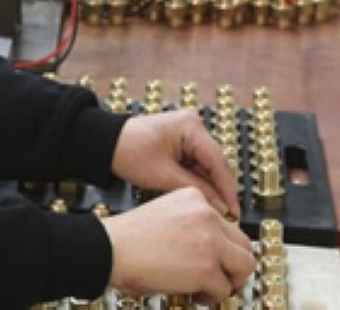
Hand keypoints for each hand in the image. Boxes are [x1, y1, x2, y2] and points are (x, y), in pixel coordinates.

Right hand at [103, 187, 255, 302]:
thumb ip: (193, 226)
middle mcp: (206, 214)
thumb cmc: (129, 238)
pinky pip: (224, 289)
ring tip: (211, 289)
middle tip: (222, 279)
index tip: (215, 259)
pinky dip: (212, 297)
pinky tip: (196, 295)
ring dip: (230, 282)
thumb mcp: (166, 215)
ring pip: (245, 265)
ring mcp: (209, 240)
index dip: (223, 248)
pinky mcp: (206, 267)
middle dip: (235, 266)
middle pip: (244, 244)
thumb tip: (214, 253)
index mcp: (194, 197)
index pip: (228, 225)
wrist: (110, 249)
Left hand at [110, 109, 240, 215]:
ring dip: (209, 186)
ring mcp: (188, 132)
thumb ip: (196, 190)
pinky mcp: (181, 140)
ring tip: (215, 210)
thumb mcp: (164, 176)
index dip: (227, 188)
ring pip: (207, 164)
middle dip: (219, 188)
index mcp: (191, 127)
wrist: (105, 143)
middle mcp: (193, 125)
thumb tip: (221, 206)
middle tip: (226, 214)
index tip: (234, 210)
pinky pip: (196, 162)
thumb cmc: (129, 153)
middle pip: (215, 162)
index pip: (218, 161)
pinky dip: (198, 179)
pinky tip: (201, 197)